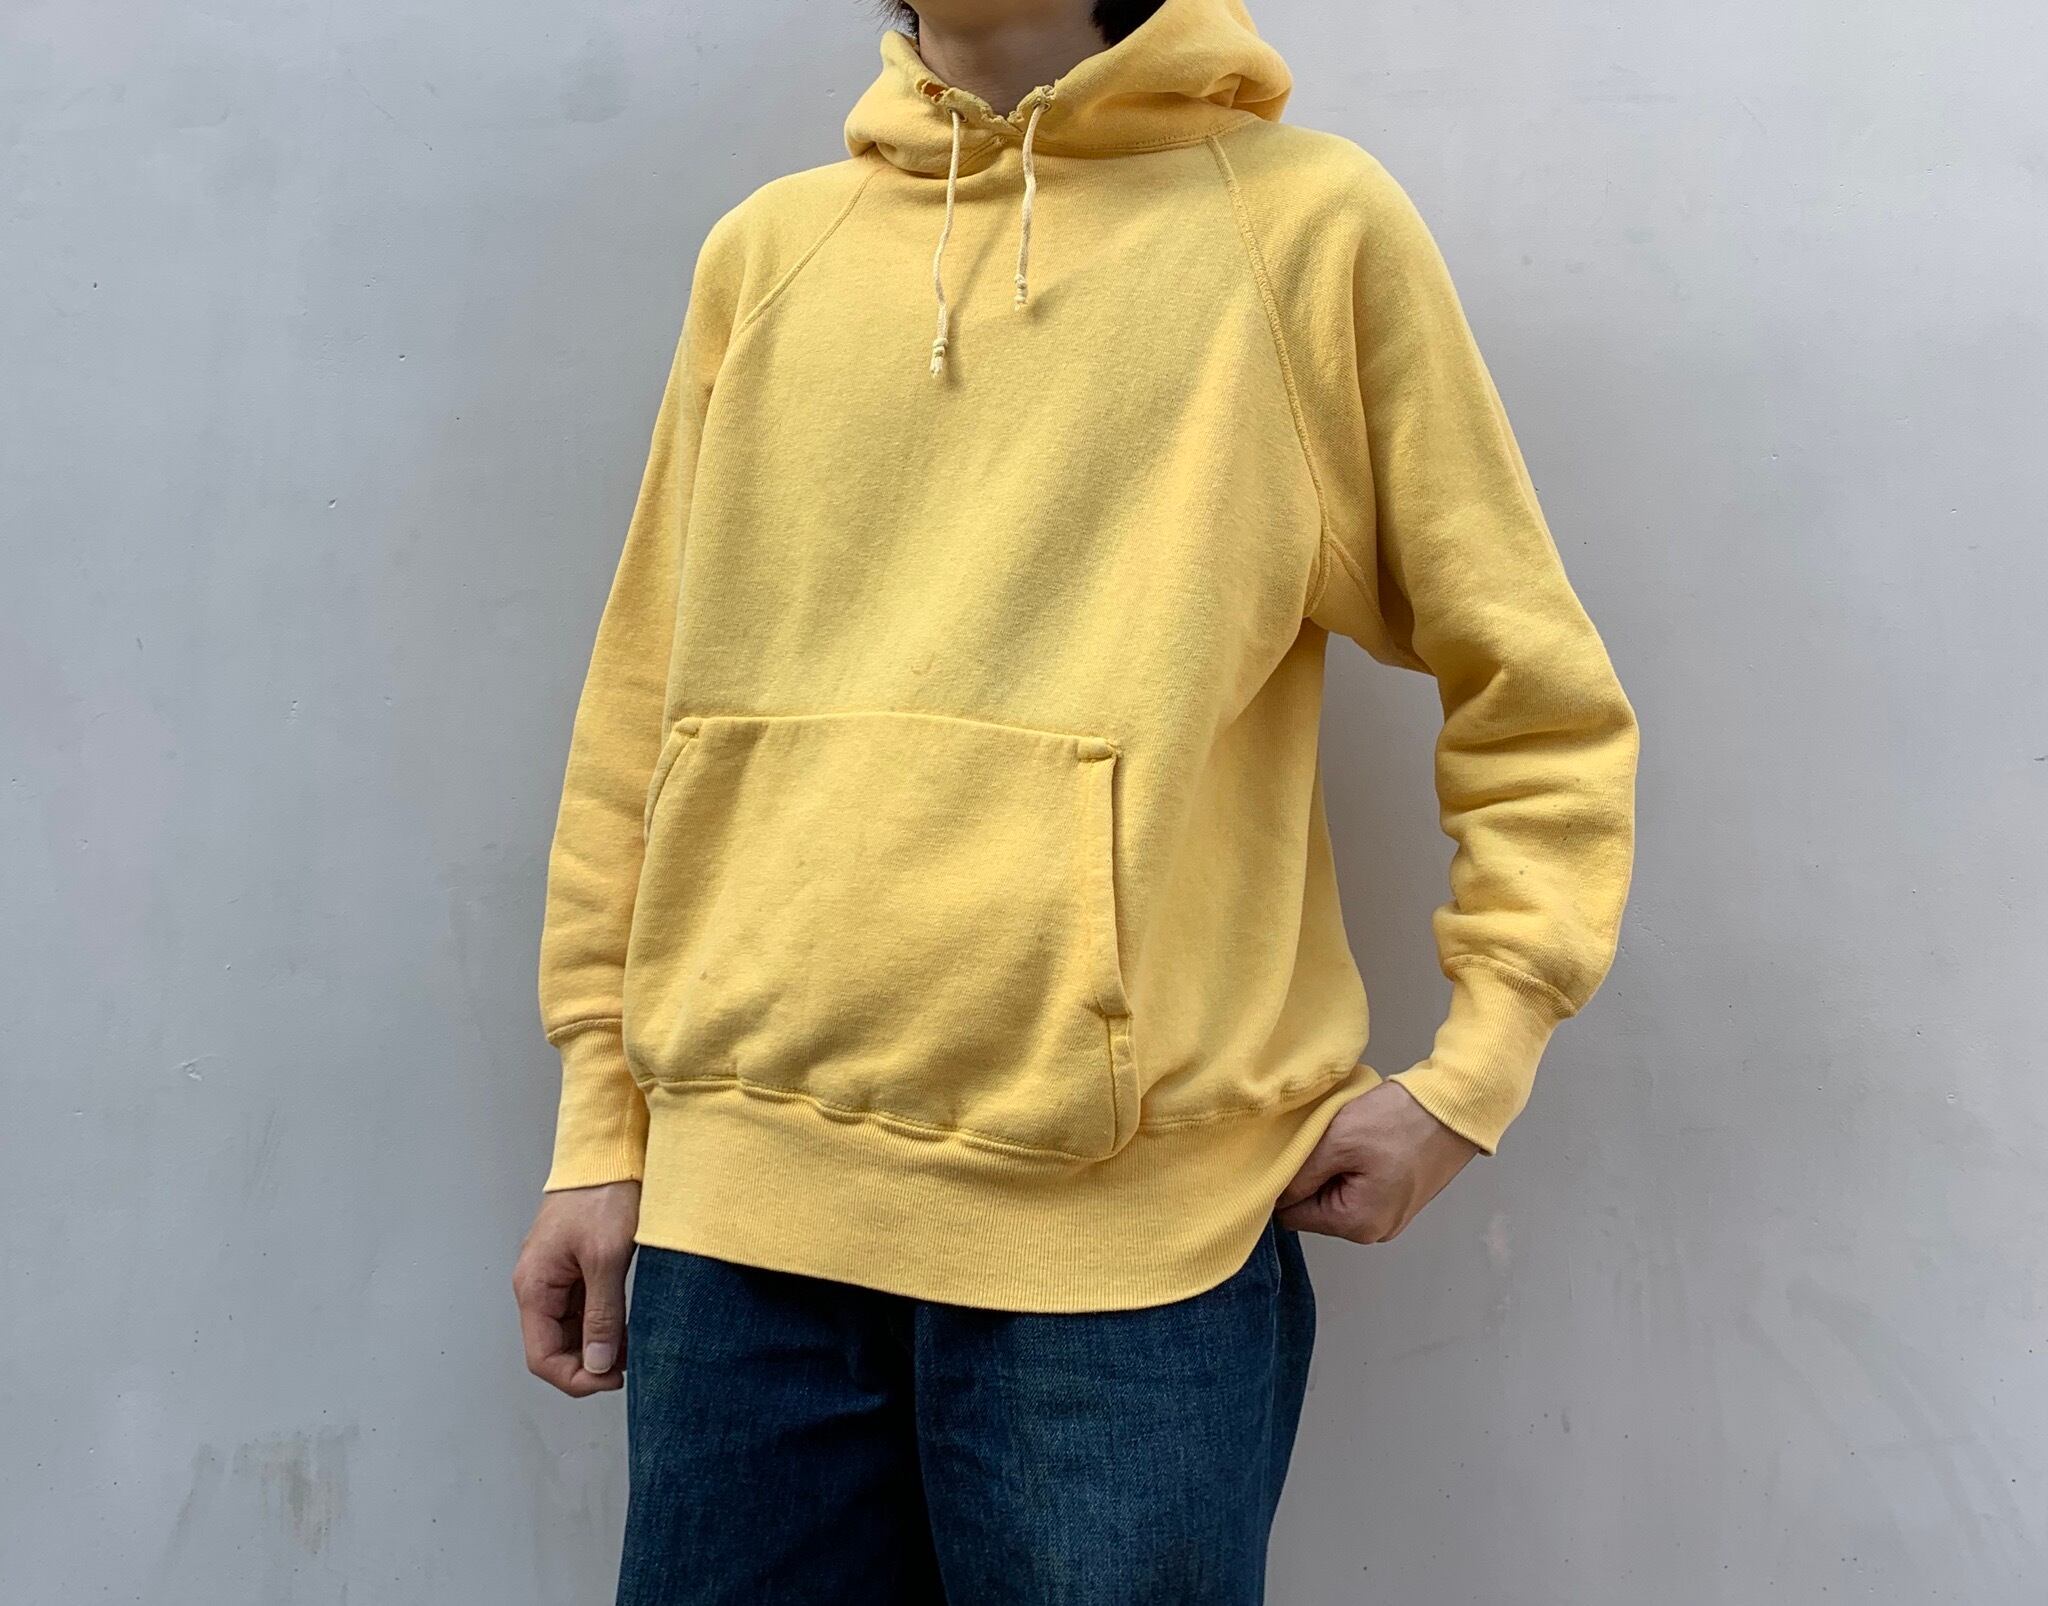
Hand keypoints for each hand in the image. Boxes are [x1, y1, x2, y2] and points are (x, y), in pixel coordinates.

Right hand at [513, 1180, 639, 1395]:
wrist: (609, 1151)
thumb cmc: (602, 1193)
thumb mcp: (607, 1257)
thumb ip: (602, 1314)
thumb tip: (596, 1363)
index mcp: (534, 1285)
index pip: (542, 1356)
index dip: (576, 1377)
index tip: (612, 1378)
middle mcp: (538, 1285)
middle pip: (554, 1347)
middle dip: (588, 1364)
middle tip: (628, 1366)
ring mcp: (556, 1276)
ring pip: (570, 1331)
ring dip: (598, 1346)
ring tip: (633, 1347)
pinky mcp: (575, 1267)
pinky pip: (583, 1309)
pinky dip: (604, 1324)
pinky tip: (629, 1326)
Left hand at [1276, 1080, 1479, 1241]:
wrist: (1455, 1107)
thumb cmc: (1396, 1121)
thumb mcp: (1337, 1140)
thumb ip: (1299, 1175)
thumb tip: (1272, 1195)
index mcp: (1356, 1225)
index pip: (1292, 1216)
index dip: (1283, 1184)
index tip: (1290, 1154)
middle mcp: (1374, 1232)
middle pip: (1316, 1210)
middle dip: (1312, 1178)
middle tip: (1321, 1141)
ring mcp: (1390, 1218)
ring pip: (1337, 1198)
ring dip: (1333, 1171)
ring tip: (1345, 1140)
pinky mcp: (1400, 1200)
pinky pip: (1359, 1191)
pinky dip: (1354, 1170)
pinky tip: (1363, 1144)